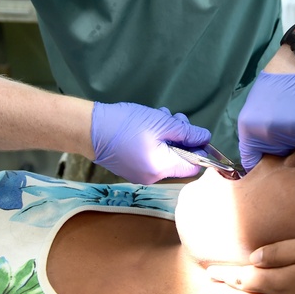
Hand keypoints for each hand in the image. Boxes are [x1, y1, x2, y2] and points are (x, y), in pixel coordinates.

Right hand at [91, 103, 211, 183]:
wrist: (89, 129)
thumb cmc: (126, 125)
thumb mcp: (161, 123)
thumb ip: (186, 132)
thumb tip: (205, 138)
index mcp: (161, 168)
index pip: (193, 167)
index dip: (199, 151)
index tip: (197, 134)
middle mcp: (152, 176)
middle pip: (179, 160)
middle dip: (182, 138)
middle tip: (175, 119)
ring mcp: (140, 173)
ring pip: (165, 155)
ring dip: (168, 135)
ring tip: (160, 117)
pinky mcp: (131, 167)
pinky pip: (152, 156)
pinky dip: (155, 141)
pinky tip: (149, 124)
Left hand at [238, 72, 294, 170]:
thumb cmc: (274, 84)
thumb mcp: (254, 108)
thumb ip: (255, 134)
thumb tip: (259, 157)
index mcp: (250, 130)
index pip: (252, 162)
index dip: (260, 164)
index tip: (266, 162)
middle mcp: (270, 133)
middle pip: (279, 154)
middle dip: (283, 145)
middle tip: (286, 121)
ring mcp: (293, 130)